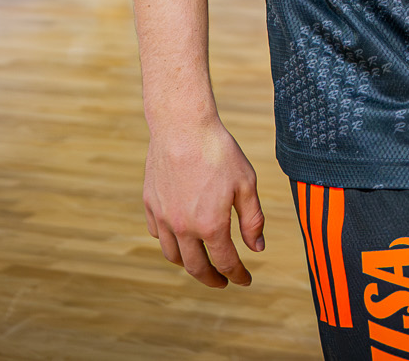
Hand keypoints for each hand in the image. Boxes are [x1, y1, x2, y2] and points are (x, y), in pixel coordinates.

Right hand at [143, 116, 266, 288]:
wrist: (182, 126)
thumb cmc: (219, 152)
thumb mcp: (246, 184)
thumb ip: (252, 219)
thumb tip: (257, 248)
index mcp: (211, 225)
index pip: (227, 262)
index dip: (239, 275)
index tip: (245, 280)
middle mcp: (184, 227)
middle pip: (197, 268)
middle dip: (212, 280)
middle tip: (223, 282)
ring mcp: (164, 217)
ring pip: (173, 255)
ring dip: (189, 265)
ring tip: (201, 264)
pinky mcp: (150, 204)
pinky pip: (158, 234)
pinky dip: (170, 242)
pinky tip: (180, 237)